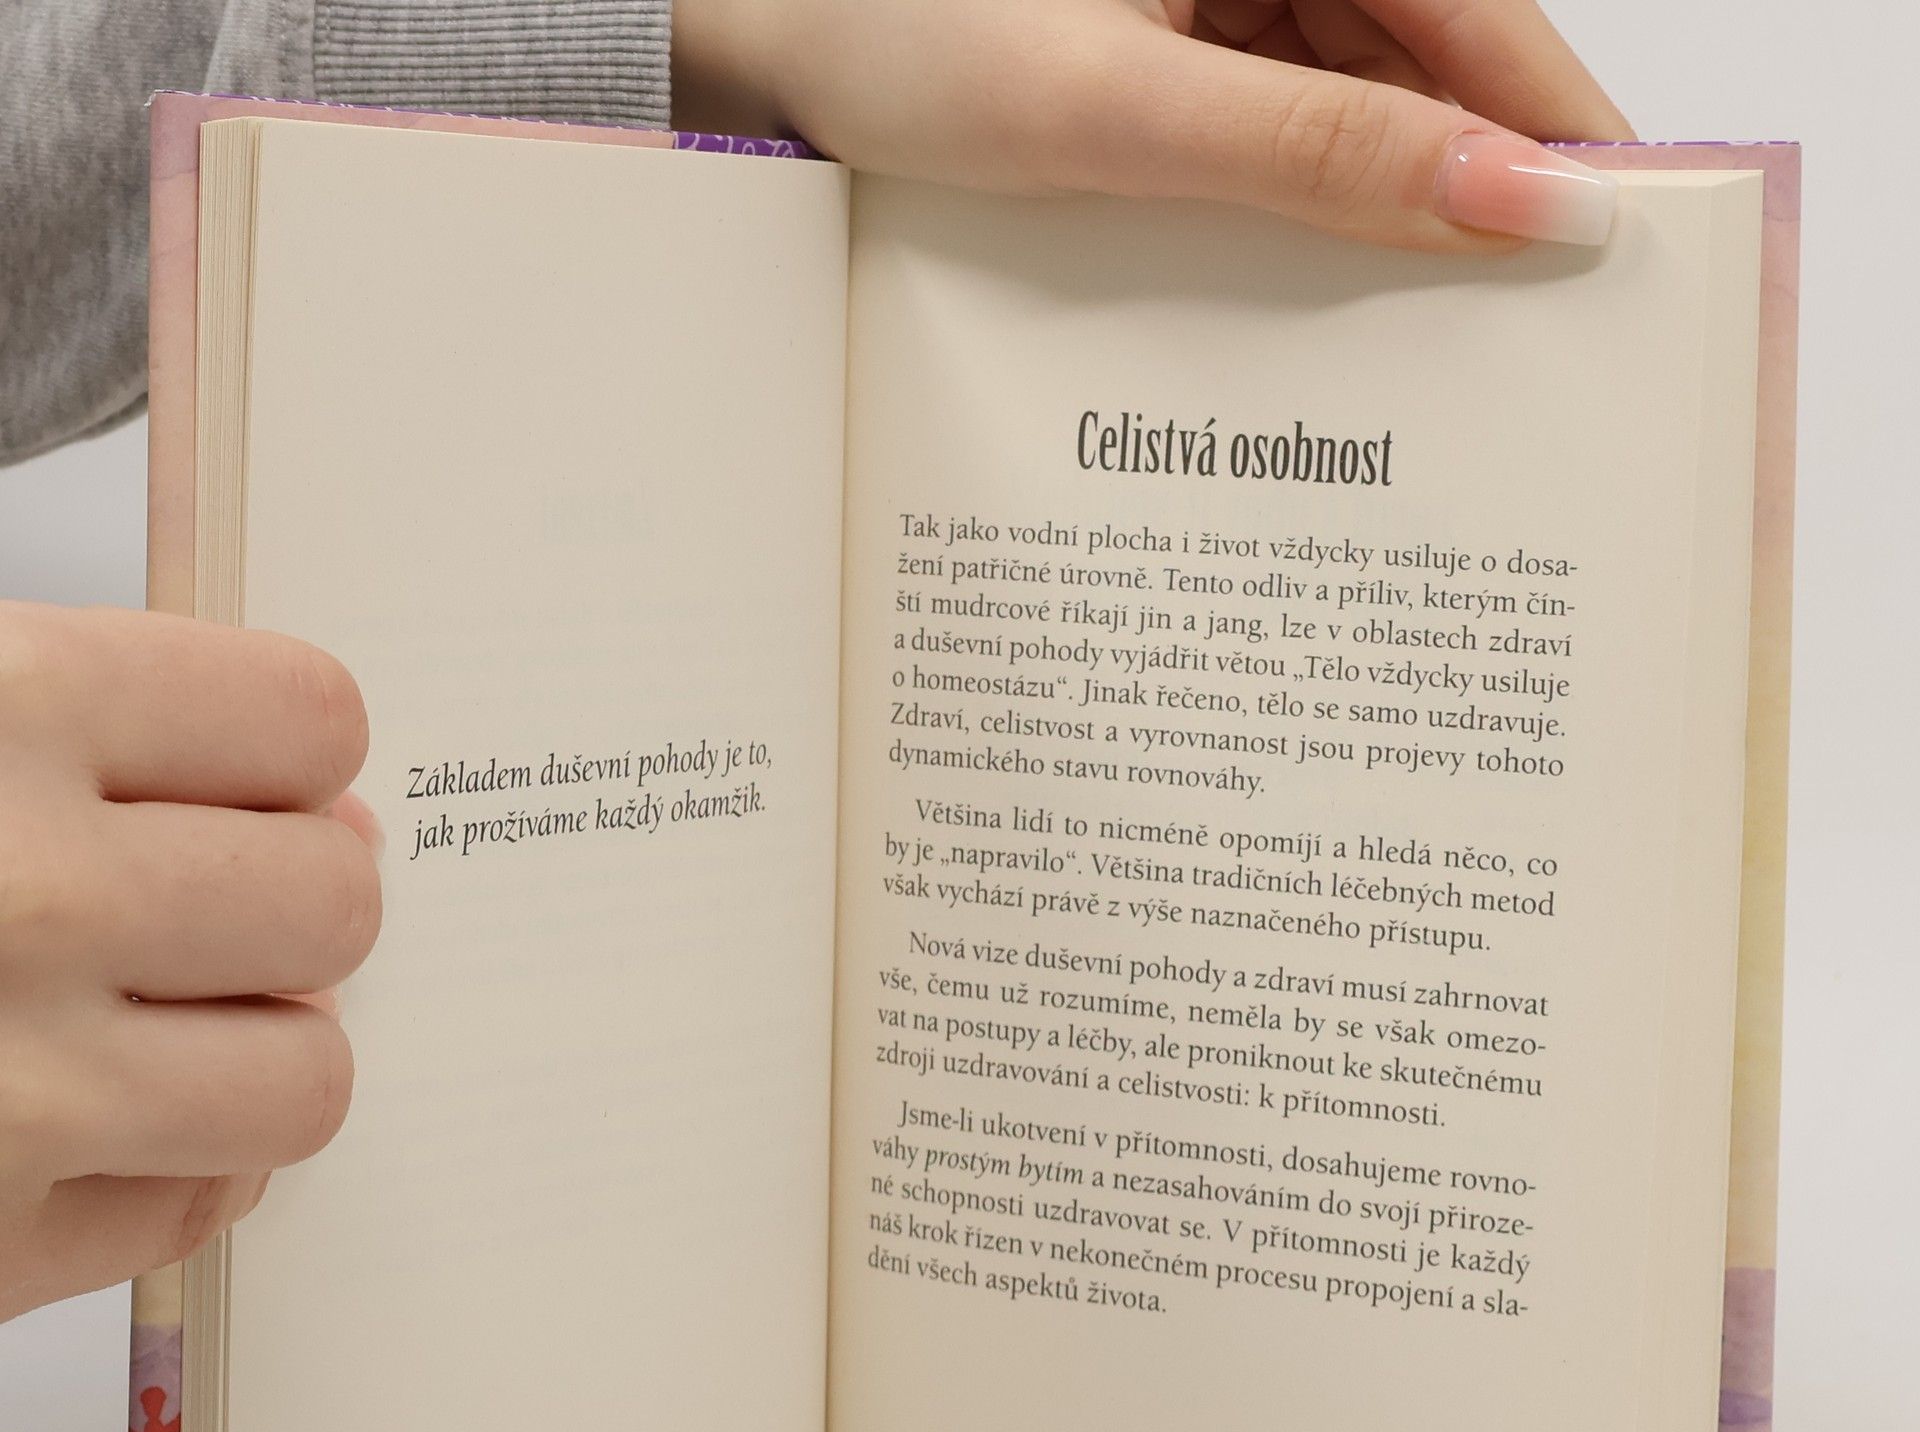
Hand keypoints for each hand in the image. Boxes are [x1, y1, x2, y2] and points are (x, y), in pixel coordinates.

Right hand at [0, 603, 379, 1323]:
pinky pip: (200, 1212)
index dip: (293, 756)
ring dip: (257, 1054)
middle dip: (296, 908)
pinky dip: (172, 1173)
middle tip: (221, 913)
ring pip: (308, 1080)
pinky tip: (99, 1127)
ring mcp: (16, 1094)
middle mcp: (24, 899)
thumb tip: (325, 794)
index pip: (307, 718)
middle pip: (335, 905)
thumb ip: (83, 724)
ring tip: (162, 1027)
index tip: (265, 780)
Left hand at [675, 0, 1632, 249]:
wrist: (764, 30)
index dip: (1553, 129)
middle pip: (1426, 66)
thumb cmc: (898, 33)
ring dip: (1386, 218)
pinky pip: (1278, 130)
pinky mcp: (1179, 48)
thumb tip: (1502, 200)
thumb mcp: (1113, 113)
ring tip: (1431, 341)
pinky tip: (1316, 296)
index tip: (1619, 240)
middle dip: (1473, 191)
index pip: (1475, 14)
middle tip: (1534, 330)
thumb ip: (1312, 158)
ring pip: (1357, 109)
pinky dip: (1302, 212)